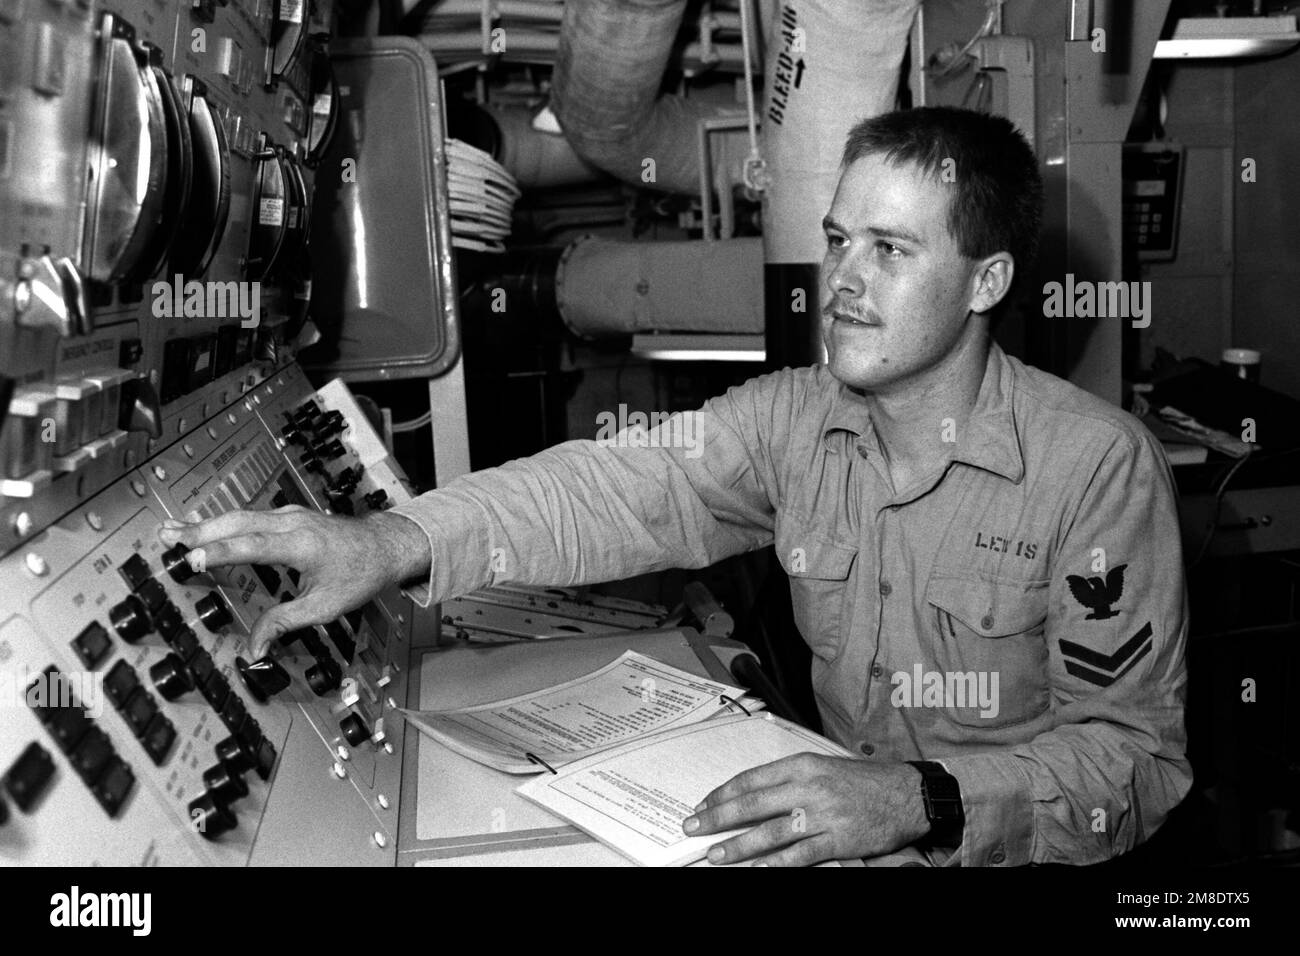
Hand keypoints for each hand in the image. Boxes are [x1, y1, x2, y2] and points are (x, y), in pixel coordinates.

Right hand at [157, 506, 430, 657]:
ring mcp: (289, 515)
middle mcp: (292, 523)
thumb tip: (254, 649)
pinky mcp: (287, 516)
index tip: (192, 559)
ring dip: (206, 524)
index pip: (252, 545)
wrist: (385, 545)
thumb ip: (285, 624)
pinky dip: (222, 521)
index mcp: (301, 545)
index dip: (220, 552)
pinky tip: (200, 526)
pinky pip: (249, 516)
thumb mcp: (325, 607)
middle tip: (165, 539)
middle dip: (200, 531)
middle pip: (239, 523)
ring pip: (241, 516)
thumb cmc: (359, 575)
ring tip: (171, 531)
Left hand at [682, 755, 930, 865]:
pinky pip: (801, 854)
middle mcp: (809, 787)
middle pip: (752, 804)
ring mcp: (822, 815)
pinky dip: (777, 863)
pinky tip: (758, 869)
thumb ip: (790, 778)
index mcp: (802, 765)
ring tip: (715, 855)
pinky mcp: (838, 839)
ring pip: (770, 832)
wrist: (907, 793)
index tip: (703, 804)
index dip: (722, 793)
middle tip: (693, 827)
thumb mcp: (824, 766)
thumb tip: (754, 793)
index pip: (751, 779)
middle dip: (717, 817)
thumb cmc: (864, 780)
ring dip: (739, 845)